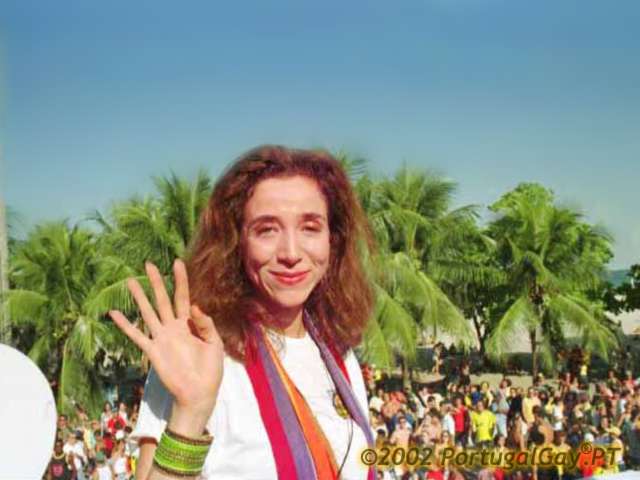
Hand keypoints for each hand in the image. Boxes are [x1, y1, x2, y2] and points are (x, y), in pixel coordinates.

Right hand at [109, 259, 223, 433]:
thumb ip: (205, 324)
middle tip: (148, 264)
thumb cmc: (210, 370)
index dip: (181, 280)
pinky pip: (136, 335)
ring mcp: (162, 338)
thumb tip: (195, 306)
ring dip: (139, 297)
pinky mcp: (153, 351)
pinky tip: (114, 313)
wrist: (199, 393)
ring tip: (130, 281)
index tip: (177, 262)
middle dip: (156, 282)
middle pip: (163, 299)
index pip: (184, 296)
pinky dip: (125, 325)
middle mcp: (174, 327)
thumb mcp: (215, 344)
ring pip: (148, 312)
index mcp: (190, 324)